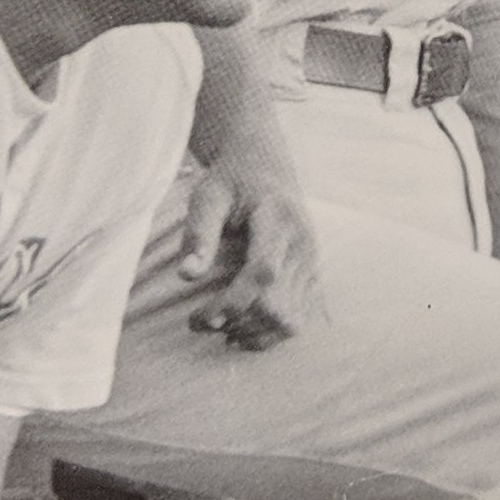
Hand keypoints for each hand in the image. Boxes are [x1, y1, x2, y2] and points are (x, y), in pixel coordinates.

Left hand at [177, 157, 326, 351]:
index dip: (234, 302)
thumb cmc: (230, 180)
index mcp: (279, 218)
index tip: (198, 317)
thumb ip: (198, 234)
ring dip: (253, 333)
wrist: (264, 164)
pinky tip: (242, 331)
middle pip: (279, 303)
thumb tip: (186, 276)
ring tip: (220, 327)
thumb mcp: (208, 196)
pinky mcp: (313, 275)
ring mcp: (312, 261)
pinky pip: (300, 319)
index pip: (264, 271)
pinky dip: (271, 335)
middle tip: (198, 321)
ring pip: (291, 319)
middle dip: (236, 322)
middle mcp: (303, 242)